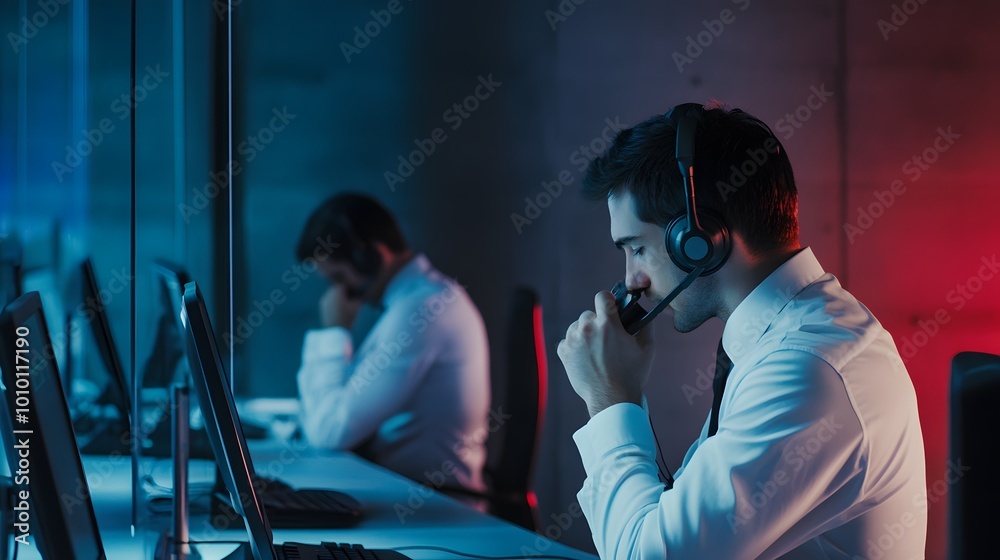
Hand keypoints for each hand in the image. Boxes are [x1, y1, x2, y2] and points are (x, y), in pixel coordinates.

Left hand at [319, 284, 361, 327]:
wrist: (335, 331)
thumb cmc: (347, 318)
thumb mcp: (356, 306)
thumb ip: (359, 297)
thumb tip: (361, 292)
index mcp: (337, 291)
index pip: (344, 284)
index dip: (351, 286)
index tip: (356, 290)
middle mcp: (329, 294)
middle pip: (338, 288)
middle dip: (345, 291)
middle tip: (352, 296)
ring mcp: (324, 300)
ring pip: (333, 294)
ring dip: (339, 296)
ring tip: (346, 303)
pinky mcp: (323, 307)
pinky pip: (330, 300)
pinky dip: (334, 301)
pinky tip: (340, 308)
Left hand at [557, 291, 655, 416]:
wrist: (611, 399)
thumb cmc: (631, 375)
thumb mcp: (647, 348)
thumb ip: (646, 325)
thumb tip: (643, 312)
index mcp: (608, 324)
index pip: (602, 296)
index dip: (608, 301)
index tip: (610, 308)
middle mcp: (588, 328)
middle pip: (589, 314)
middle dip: (598, 323)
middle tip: (606, 339)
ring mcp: (573, 340)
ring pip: (576, 326)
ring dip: (585, 333)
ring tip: (596, 350)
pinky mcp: (564, 352)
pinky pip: (566, 340)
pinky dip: (574, 346)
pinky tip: (585, 357)